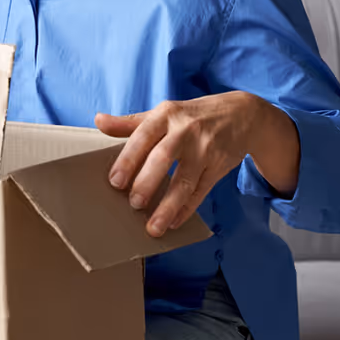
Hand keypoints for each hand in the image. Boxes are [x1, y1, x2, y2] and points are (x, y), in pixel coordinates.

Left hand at [95, 92, 297, 237]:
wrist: (242, 114)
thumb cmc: (191, 116)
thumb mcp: (163, 112)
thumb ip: (130, 122)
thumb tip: (98, 121)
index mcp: (166, 115)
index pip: (143, 137)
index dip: (128, 159)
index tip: (115, 182)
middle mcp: (186, 130)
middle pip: (164, 158)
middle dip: (147, 182)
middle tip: (133, 204)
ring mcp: (205, 149)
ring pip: (184, 180)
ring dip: (168, 206)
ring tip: (153, 227)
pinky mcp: (220, 165)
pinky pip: (201, 191)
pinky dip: (187, 209)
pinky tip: (173, 223)